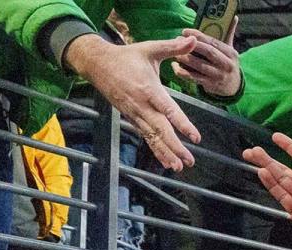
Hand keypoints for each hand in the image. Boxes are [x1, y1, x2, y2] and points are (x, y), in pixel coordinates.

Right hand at [65, 34, 200, 170]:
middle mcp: (141, 105)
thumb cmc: (126, 56)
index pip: (168, 110)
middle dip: (175, 147)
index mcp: (149, 89)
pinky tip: (167, 162)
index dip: (182, 124)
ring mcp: (134, 113)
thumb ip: (173, 47)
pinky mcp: (130, 118)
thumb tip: (193, 39)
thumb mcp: (150, 49)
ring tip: (178, 167)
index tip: (195, 137)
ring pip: (152, 137)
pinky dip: (156, 150)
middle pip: (160, 130)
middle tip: (189, 160)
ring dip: (165, 153)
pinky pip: (145, 136)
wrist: (96, 63)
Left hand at [172, 19, 241, 97]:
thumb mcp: (230, 50)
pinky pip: (194, 78)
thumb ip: (229, 33)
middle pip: (208, 53)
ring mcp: (219, 76)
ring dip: (186, 59)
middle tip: (177, 40)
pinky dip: (183, 73)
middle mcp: (227, 65)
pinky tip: (175, 67)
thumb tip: (234, 17)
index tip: (185, 31)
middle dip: (192, 46)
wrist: (233, 86)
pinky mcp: (211, 86)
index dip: (199, 36)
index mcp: (231, 54)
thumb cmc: (227, 63)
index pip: (214, 42)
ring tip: (175, 53)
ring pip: (200, 66)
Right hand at [242, 132, 291, 249]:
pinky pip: (282, 199)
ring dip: (267, 171)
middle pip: (285, 171)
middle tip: (253, 151)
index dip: (290, 148)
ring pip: (280, 183)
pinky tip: (263, 175)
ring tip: (253, 159)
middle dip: (268, 160)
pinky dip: (272, 187)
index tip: (276, 137)